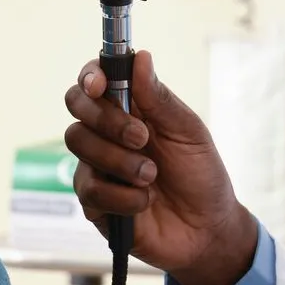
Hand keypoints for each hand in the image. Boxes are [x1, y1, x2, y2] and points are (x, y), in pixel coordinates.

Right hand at [64, 50, 257, 284]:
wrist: (208, 228)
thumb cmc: (200, 173)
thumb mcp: (189, 131)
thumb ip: (160, 98)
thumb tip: (140, 56)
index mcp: (131, 108)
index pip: (95, 80)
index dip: (91, 75)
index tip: (100, 84)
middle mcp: (107, 133)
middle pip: (77, 107)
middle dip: (107, 119)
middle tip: (142, 137)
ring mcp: (97, 166)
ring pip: (80, 145)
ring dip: (120, 160)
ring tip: (152, 175)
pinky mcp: (95, 202)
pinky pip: (90, 189)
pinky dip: (123, 196)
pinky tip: (145, 202)